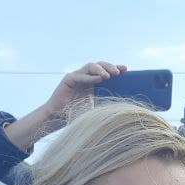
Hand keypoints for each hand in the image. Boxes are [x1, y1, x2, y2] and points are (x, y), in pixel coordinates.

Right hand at [3, 61, 125, 151]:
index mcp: (92, 82)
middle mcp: (85, 77)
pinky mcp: (68, 79)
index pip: (105, 71)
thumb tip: (122, 109)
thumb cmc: (75, 115)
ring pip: (90, 66)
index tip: (126, 69)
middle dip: (109, 66)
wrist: (58, 119)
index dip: (115, 68)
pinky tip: (99, 79)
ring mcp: (76, 76)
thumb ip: (104, 105)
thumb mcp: (94, 109)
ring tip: (109, 76)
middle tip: (118, 72)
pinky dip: (90, 77)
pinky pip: (80, 75)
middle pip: (99, 65)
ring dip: (100, 69)